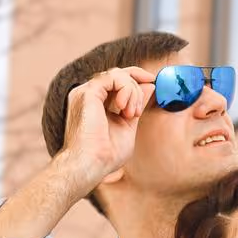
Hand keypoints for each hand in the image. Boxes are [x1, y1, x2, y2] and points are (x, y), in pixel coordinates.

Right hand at [59, 67, 155, 188]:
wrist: (91, 164)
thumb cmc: (107, 153)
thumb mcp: (129, 124)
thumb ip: (137, 103)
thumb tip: (150, 85)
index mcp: (96, 101)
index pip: (116, 79)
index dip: (136, 76)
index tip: (152, 81)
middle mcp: (88, 94)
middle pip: (118, 73)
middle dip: (137, 87)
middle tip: (138, 110)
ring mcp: (85, 92)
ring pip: (117, 73)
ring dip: (132, 91)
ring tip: (131, 113)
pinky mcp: (87, 93)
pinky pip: (112, 77)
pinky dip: (126, 89)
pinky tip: (124, 108)